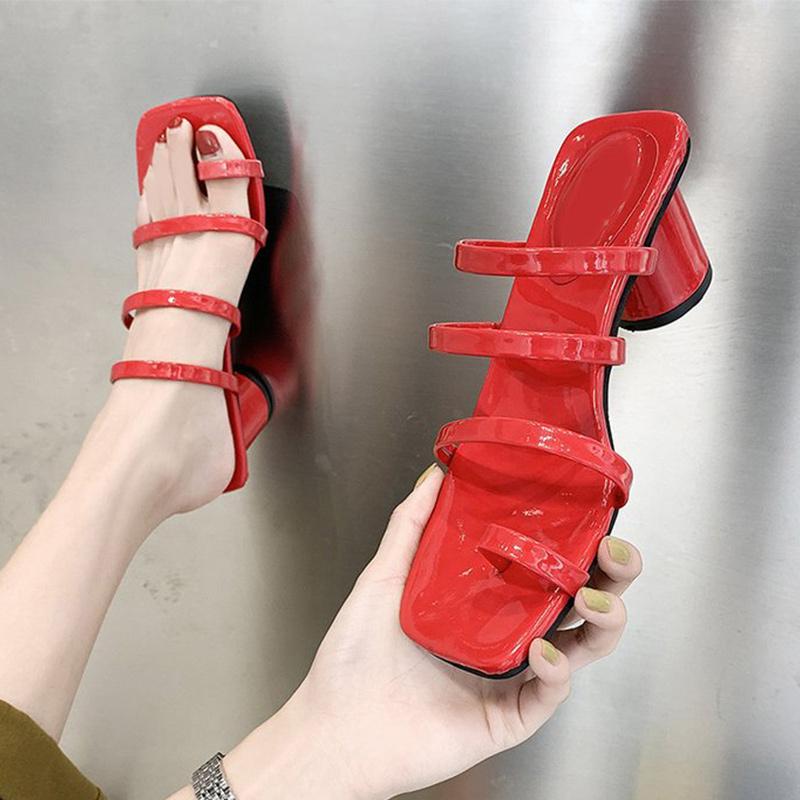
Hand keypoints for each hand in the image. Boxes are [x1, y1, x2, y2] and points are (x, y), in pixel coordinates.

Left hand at [278, 465, 642, 798]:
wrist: (334, 727)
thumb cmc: (354, 659)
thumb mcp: (383, 577)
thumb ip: (410, 525)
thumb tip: (436, 475)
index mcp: (486, 600)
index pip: (546, 567)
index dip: (577, 542)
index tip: (589, 514)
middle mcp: (507, 634)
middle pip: (580, 603)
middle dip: (611, 577)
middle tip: (613, 552)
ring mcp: (511, 677)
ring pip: (582, 648)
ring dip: (603, 621)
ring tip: (592, 599)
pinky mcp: (508, 717)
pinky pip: (548, 694)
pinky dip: (556, 670)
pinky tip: (542, 651)